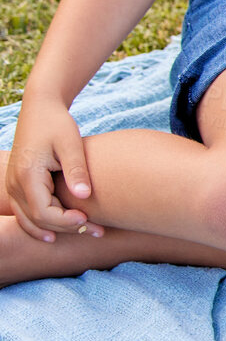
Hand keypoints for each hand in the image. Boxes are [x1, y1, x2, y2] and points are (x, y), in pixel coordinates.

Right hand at [5, 95, 100, 241]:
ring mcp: (12, 186)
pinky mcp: (17, 185)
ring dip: (54, 230)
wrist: (40, 108)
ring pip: (28, 220)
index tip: (89, 219)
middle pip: (37, 220)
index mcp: (27, 175)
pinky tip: (60, 230)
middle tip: (98, 230)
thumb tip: (85, 196)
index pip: (43, 212)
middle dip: (66, 228)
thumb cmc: (57, 123)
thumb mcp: (70, 143)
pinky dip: (41, 224)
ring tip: (85, 233)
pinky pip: (25, 213)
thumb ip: (76, 170)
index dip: (66, 221)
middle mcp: (14, 184)